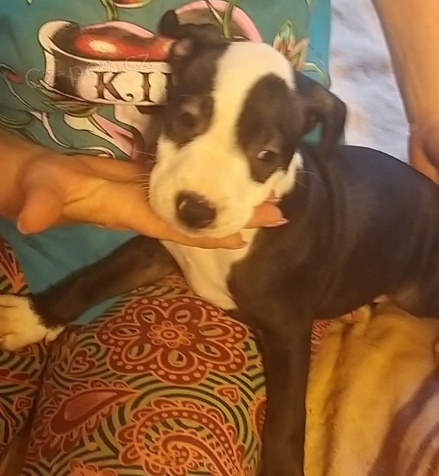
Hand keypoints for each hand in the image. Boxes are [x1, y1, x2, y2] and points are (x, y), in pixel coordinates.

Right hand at [15, 154, 284, 248]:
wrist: (45, 182)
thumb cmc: (44, 186)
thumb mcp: (42, 191)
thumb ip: (42, 203)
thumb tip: (31, 218)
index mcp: (135, 211)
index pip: (179, 227)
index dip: (211, 233)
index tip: (247, 235)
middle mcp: (152, 207)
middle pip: (202, 216)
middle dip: (238, 215)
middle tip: (280, 211)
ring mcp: (154, 193)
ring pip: (200, 198)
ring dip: (230, 194)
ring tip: (267, 185)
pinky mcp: (150, 178)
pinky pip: (187, 181)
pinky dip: (209, 176)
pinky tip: (229, 169)